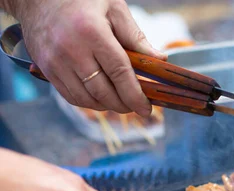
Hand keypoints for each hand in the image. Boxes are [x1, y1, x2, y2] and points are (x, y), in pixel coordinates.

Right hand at [5, 0, 165, 116]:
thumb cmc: (82, 0)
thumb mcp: (114, 9)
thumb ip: (136, 37)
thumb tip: (160, 59)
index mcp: (92, 33)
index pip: (119, 73)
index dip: (135, 95)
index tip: (146, 108)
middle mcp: (71, 50)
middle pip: (103, 91)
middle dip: (123, 104)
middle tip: (136, 106)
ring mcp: (55, 62)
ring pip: (86, 99)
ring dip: (107, 106)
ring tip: (120, 101)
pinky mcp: (46, 69)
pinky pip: (70, 96)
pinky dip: (89, 102)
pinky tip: (101, 97)